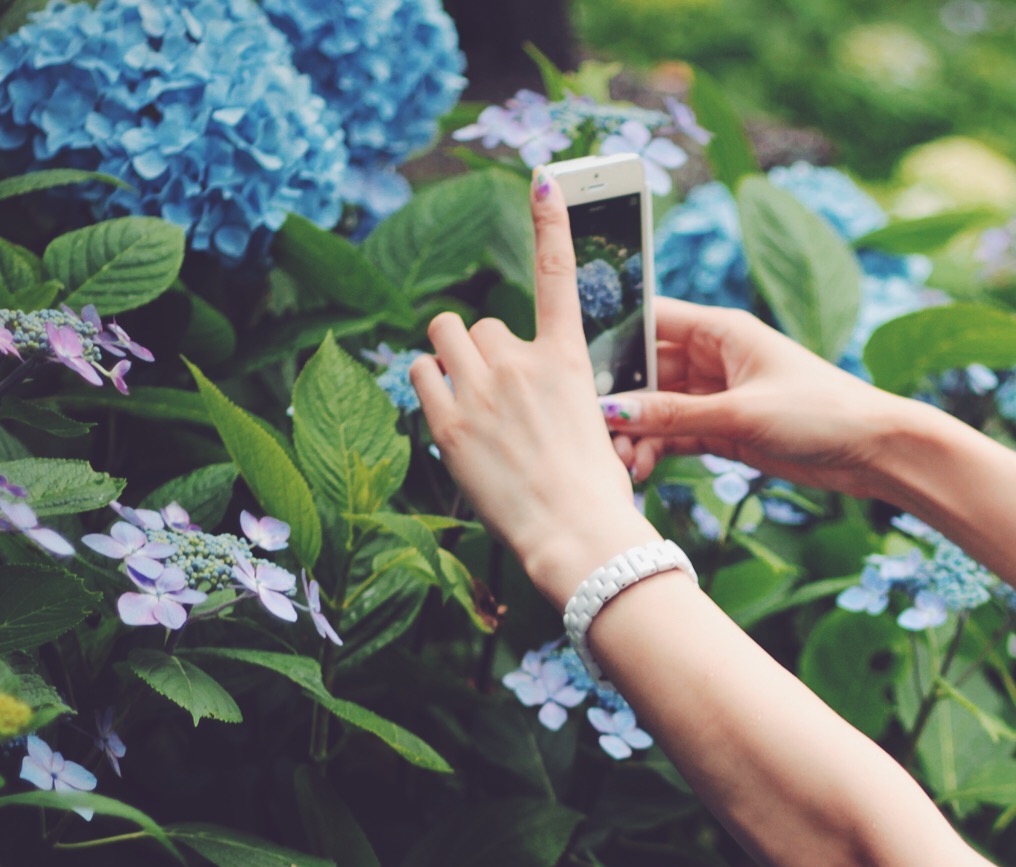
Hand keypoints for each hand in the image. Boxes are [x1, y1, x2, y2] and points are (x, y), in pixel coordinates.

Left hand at [410, 174, 650, 601]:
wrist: (577, 536)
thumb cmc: (595, 492)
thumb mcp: (594, 427)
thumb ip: (558, 395)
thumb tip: (535, 397)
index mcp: (569, 362)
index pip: (559, 276)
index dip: (551, 223)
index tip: (544, 181)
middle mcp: (523, 363)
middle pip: (482, 323)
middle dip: (483, 351)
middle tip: (497, 394)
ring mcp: (483, 391)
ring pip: (446, 336)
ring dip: (451, 357)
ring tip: (467, 394)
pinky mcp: (449, 423)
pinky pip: (420, 372)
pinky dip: (428, 384)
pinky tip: (447, 412)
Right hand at [605, 296, 943, 499]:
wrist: (872, 451)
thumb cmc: (820, 413)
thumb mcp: (742, 413)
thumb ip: (675, 414)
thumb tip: (613, 412)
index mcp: (720, 331)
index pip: (649, 321)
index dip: (609, 341)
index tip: (572, 369)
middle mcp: (715, 359)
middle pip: (646, 372)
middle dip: (620, 402)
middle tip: (594, 433)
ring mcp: (719, 397)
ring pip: (659, 409)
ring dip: (638, 434)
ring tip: (623, 465)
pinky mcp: (726, 431)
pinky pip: (678, 435)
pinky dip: (659, 451)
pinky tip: (641, 472)